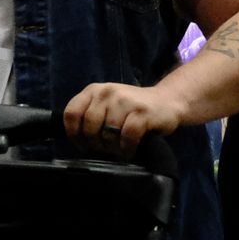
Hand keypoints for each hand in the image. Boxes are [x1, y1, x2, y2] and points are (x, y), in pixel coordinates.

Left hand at [63, 82, 184, 158]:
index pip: (71, 113)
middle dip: (96, 143)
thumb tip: (78, 141)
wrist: (166, 101)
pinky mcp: (142, 112)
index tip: (83, 144)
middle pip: (89, 126)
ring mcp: (125, 101)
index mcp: (94, 90)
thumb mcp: (107, 106)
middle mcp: (107, 92)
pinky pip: (127, 136)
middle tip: (107, 148)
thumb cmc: (132, 110)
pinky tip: (130, 149)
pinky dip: (127, 148)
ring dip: (113, 147)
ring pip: (108, 133)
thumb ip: (90, 116)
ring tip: (120, 147)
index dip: (74, 134)